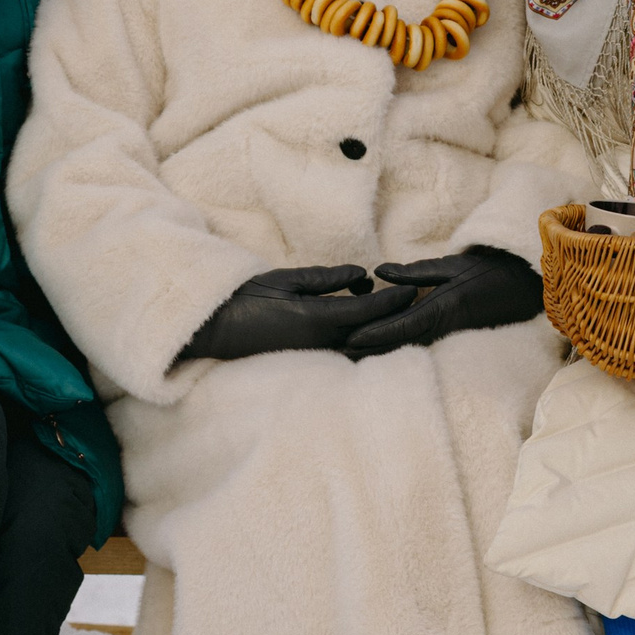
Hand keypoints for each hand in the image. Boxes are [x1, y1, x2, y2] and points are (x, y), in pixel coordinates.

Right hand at [176, 264, 418, 364]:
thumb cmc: (248, 300)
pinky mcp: (310, 359)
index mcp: (318, 319)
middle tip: (416, 305)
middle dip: (395, 321)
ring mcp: (316, 354)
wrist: (218, 330)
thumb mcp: (287, 280)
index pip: (367, 310)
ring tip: (402, 320)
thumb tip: (361, 276)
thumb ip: (326, 279)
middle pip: (372, 334)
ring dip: (382, 334)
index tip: (411, 290)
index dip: (391, 300)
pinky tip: (372, 334)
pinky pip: (345, 352)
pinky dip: (363, 343)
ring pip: (361, 347)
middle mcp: (322, 342)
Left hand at [343, 247, 543, 355]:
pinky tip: (377, 348)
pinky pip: (418, 341)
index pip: (402, 324)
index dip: (375, 333)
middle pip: (399, 341)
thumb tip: (380, 272)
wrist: (523, 287)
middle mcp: (443, 326)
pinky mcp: (448, 333)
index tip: (350, 338)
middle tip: (338, 352)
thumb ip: (416, 272)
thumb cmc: (489, 271)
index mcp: (443, 308)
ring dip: (378, 350)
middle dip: (369, 348)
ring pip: (406, 345)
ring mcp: (447, 333)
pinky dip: (395, 345)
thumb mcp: (453, 265)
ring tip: (349, 354)